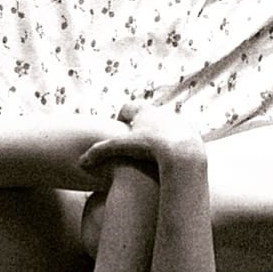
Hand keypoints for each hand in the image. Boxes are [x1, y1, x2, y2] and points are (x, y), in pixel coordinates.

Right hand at [79, 102, 202, 175]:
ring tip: (153, 154)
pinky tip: (169, 158)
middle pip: (145, 117)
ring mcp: (177, 121)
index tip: (119, 132)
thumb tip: (81, 162)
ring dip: (157, 136)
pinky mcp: (191, 132)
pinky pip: (179, 137)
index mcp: (143, 111)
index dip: (120, 119)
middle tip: (134, 145)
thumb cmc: (150, 147)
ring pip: (163, 126)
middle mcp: (161, 112)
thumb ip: (101, 152)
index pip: (127, 109)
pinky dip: (172, 145)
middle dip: (139, 128)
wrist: (183, 153)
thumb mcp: (121, 148)